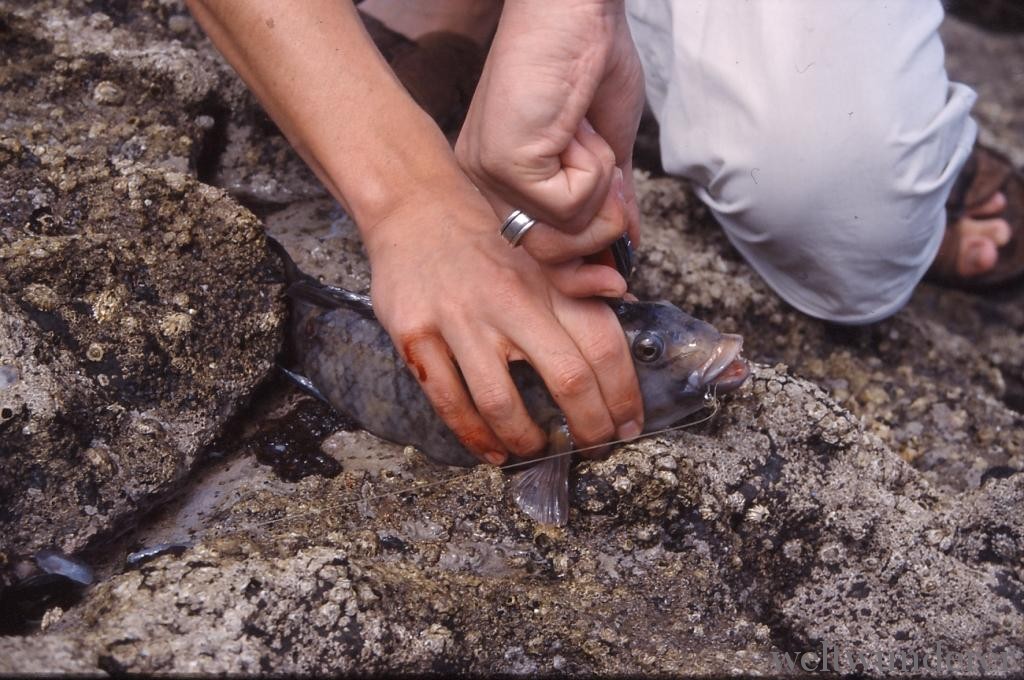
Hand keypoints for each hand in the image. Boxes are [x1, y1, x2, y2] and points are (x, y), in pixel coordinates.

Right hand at [363, 182, 643, 463]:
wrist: (415, 206)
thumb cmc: (486, 240)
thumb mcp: (539, 253)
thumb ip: (581, 282)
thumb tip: (622, 294)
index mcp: (547, 282)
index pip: (603, 345)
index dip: (622, 394)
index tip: (628, 426)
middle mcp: (509, 300)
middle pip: (567, 378)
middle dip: (588, 427)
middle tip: (592, 449)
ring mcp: (459, 319)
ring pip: (502, 401)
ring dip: (527, 439)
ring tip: (537, 451)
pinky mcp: (416, 334)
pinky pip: (448, 401)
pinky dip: (474, 436)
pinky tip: (492, 451)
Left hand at [455, 0, 644, 278]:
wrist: (577, 6)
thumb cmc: (589, 62)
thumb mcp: (606, 149)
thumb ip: (607, 204)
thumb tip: (626, 250)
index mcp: (502, 184)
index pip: (535, 260)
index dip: (580, 280)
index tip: (618, 283)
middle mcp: (484, 186)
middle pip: (551, 260)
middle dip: (601, 226)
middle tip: (610, 173)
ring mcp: (489, 177)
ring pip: (566, 235)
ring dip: (600, 186)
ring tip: (585, 135)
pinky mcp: (504, 163)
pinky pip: (570, 204)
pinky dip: (594, 167)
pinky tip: (577, 126)